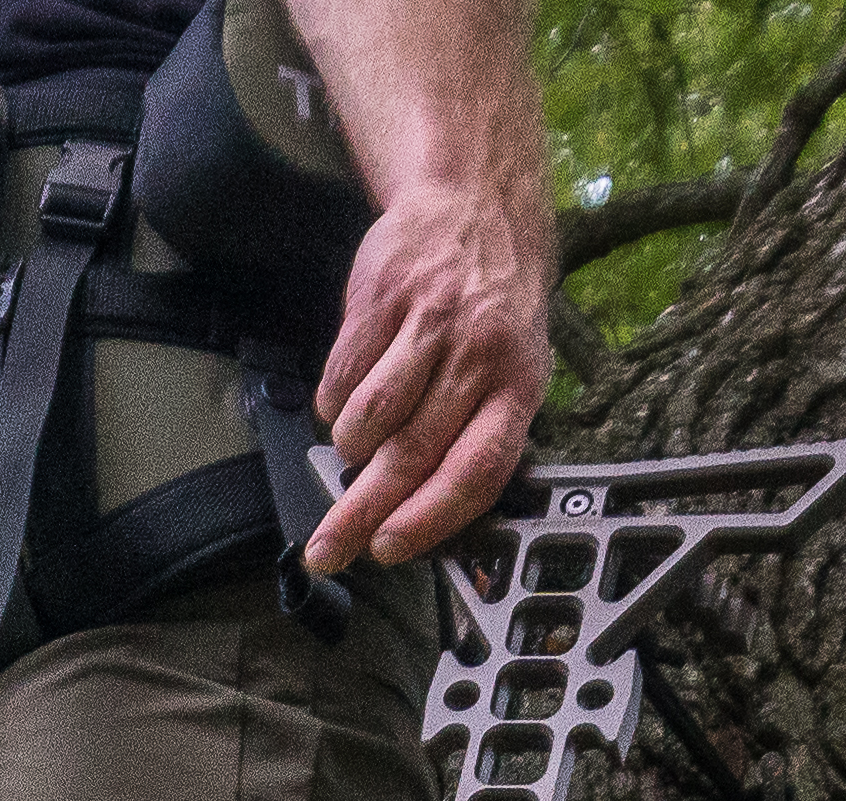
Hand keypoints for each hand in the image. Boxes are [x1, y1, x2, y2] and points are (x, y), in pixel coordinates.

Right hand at [307, 177, 552, 574]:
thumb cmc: (491, 310)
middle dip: (361, 511)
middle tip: (327, 549)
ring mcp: (428, 322)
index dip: (428, 517)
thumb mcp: (511, 368)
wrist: (473, 204)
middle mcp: (478, 355)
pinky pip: (343, 373)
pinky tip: (345, 398)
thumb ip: (478, 434)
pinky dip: (334, 401)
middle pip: (412, 453)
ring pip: (372, 416)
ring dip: (349, 447)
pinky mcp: (382, 296)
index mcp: (518, 386)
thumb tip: (421, 513)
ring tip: (349, 448)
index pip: (476, 470)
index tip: (387, 550)